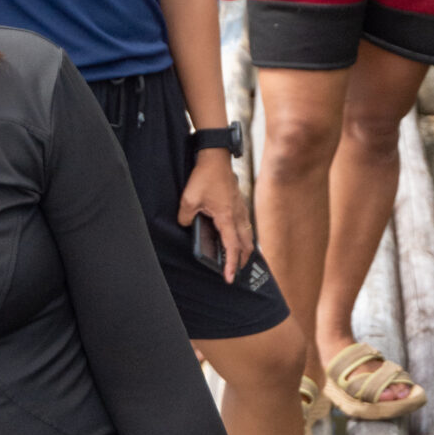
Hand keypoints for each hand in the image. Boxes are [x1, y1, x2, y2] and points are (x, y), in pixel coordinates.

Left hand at [178, 150, 253, 278]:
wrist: (215, 157)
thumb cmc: (205, 176)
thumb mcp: (188, 199)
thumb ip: (186, 218)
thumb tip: (187, 225)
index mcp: (227, 217)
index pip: (232, 247)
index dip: (231, 265)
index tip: (230, 278)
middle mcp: (238, 215)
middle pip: (246, 244)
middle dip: (242, 260)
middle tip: (235, 272)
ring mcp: (241, 208)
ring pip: (248, 235)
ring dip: (244, 248)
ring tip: (239, 258)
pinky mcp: (239, 203)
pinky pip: (245, 224)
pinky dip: (243, 236)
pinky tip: (237, 236)